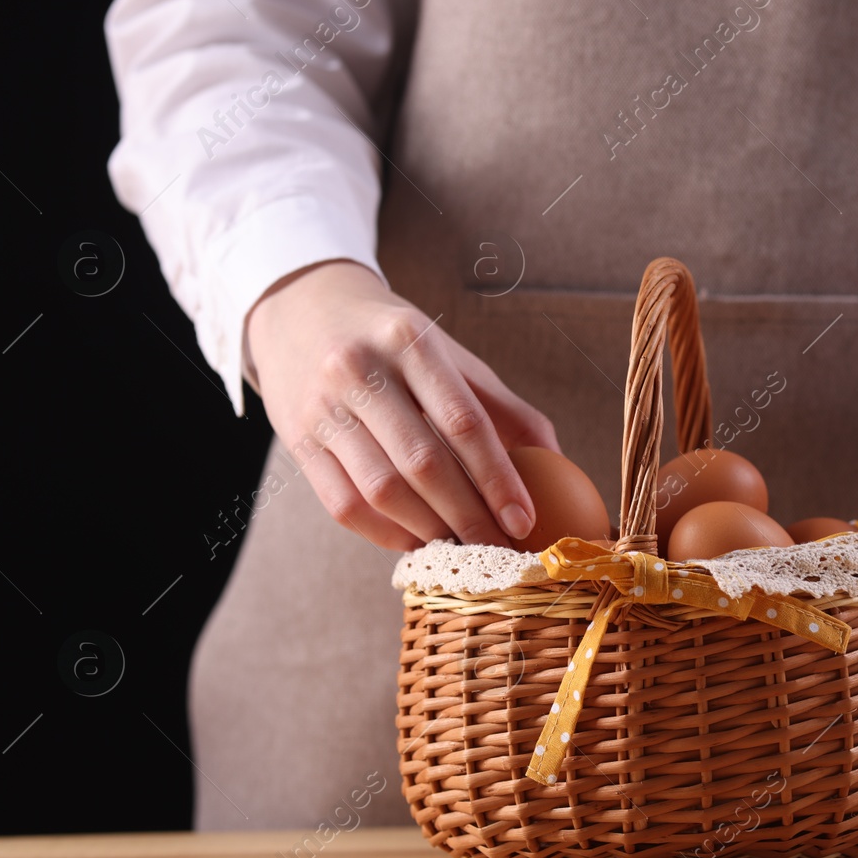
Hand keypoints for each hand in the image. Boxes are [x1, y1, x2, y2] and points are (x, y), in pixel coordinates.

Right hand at [244, 259, 560, 548]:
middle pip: (422, 462)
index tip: (524, 520)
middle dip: (468, 516)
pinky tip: (416, 541)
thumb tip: (560, 460)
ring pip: (381, 490)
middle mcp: (360, 370)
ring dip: (428, 530)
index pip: (463, 422)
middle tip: (499, 548)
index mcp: (411, 342)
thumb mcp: (448, 354)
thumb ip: (502, 406)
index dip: (498, 478)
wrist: (302, 309)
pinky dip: (384, 533)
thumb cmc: (393, 341)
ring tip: (462, 548)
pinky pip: (343, 504)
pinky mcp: (297, 439)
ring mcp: (322, 406)